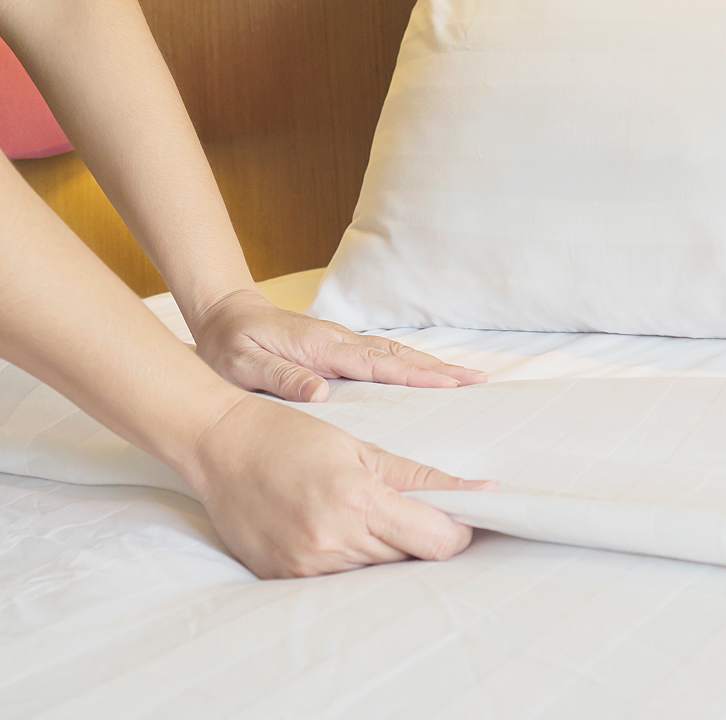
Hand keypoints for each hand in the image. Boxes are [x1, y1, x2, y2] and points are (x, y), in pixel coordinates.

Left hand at [188, 289, 486, 401]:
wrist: (224, 315)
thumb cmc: (230, 345)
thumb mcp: (244, 365)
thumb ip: (281, 377)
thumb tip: (320, 394)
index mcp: (322, 348)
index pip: (378, 364)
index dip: (416, 376)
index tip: (450, 384)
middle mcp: (340, 341)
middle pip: (400, 355)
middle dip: (440, 370)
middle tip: (478, 382)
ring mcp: (342, 342)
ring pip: (396, 353)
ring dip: (432, 366)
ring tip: (466, 379)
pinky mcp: (340, 346)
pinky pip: (384, 356)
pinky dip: (411, 363)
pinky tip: (428, 373)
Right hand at [188, 394, 495, 577]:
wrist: (218, 446)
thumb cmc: (290, 437)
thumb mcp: (363, 448)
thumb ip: (423, 478)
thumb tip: (481, 492)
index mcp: (358, 500)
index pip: (436, 541)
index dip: (456, 531)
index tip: (456, 516)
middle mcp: (333, 540)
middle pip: (411, 559)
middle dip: (420, 536)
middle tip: (405, 508)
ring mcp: (306, 565)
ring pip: (377, 572)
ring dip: (384, 549)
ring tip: (360, 513)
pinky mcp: (284, 577)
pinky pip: (340, 580)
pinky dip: (350, 559)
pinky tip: (334, 529)